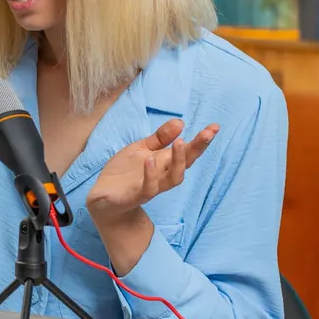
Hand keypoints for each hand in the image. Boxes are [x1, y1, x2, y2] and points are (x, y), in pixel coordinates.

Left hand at [86, 118, 218, 224]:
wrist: (104, 197)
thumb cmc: (125, 172)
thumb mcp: (141, 149)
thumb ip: (160, 138)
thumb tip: (180, 122)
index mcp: (165, 162)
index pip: (188, 151)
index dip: (201, 141)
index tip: (215, 127)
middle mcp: (163, 175)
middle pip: (186, 164)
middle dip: (197, 149)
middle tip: (207, 133)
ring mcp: (151, 186)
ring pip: (173, 178)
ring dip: (178, 161)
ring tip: (180, 142)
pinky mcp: (136, 195)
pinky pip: (148, 188)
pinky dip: (150, 175)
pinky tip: (150, 160)